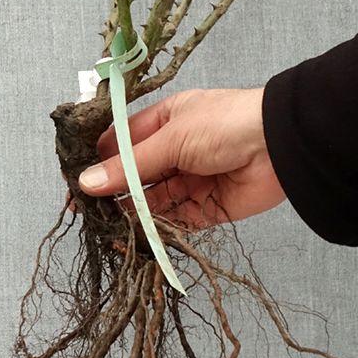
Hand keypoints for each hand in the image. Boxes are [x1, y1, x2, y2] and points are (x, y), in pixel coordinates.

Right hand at [78, 87, 285, 229]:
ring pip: (152, 200)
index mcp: (164, 122)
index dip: (99, 160)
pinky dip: (156, 229)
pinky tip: (135, 235)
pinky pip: (175, 221)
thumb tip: (87, 182)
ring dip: (131, 212)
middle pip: (135, 174)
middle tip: (84, 211)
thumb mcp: (170, 138)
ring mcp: (191, 180)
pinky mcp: (207, 208)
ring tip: (105, 225)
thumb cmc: (225, 124)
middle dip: (112, 191)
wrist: (282, 146)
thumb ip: (130, 166)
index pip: (121, 141)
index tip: (75, 180)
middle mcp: (175, 150)